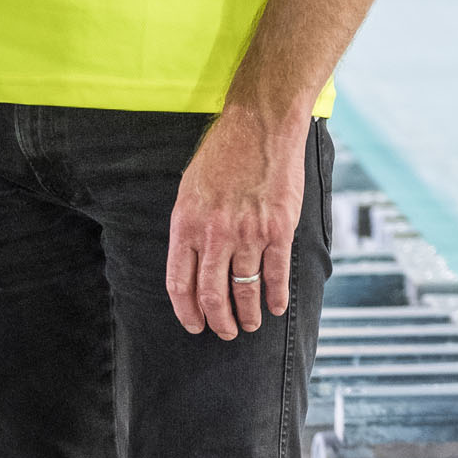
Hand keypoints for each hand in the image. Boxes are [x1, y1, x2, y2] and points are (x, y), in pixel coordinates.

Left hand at [167, 103, 309, 337]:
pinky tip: (276, 307)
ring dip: (248, 315)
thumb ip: (189, 227)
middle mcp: (215, 234)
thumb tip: (192, 261)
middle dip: (218, 322)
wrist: (260, 126)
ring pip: (244, 290)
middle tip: (225, 332)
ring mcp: (248, 233)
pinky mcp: (278, 229)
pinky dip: (276, 297)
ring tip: (250, 325)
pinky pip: (276, 275)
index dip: (186, 312)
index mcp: (186, 224)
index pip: (180, 283)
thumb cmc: (223, 154)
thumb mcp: (189, 189)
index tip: (194, 325)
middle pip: (212, 295)